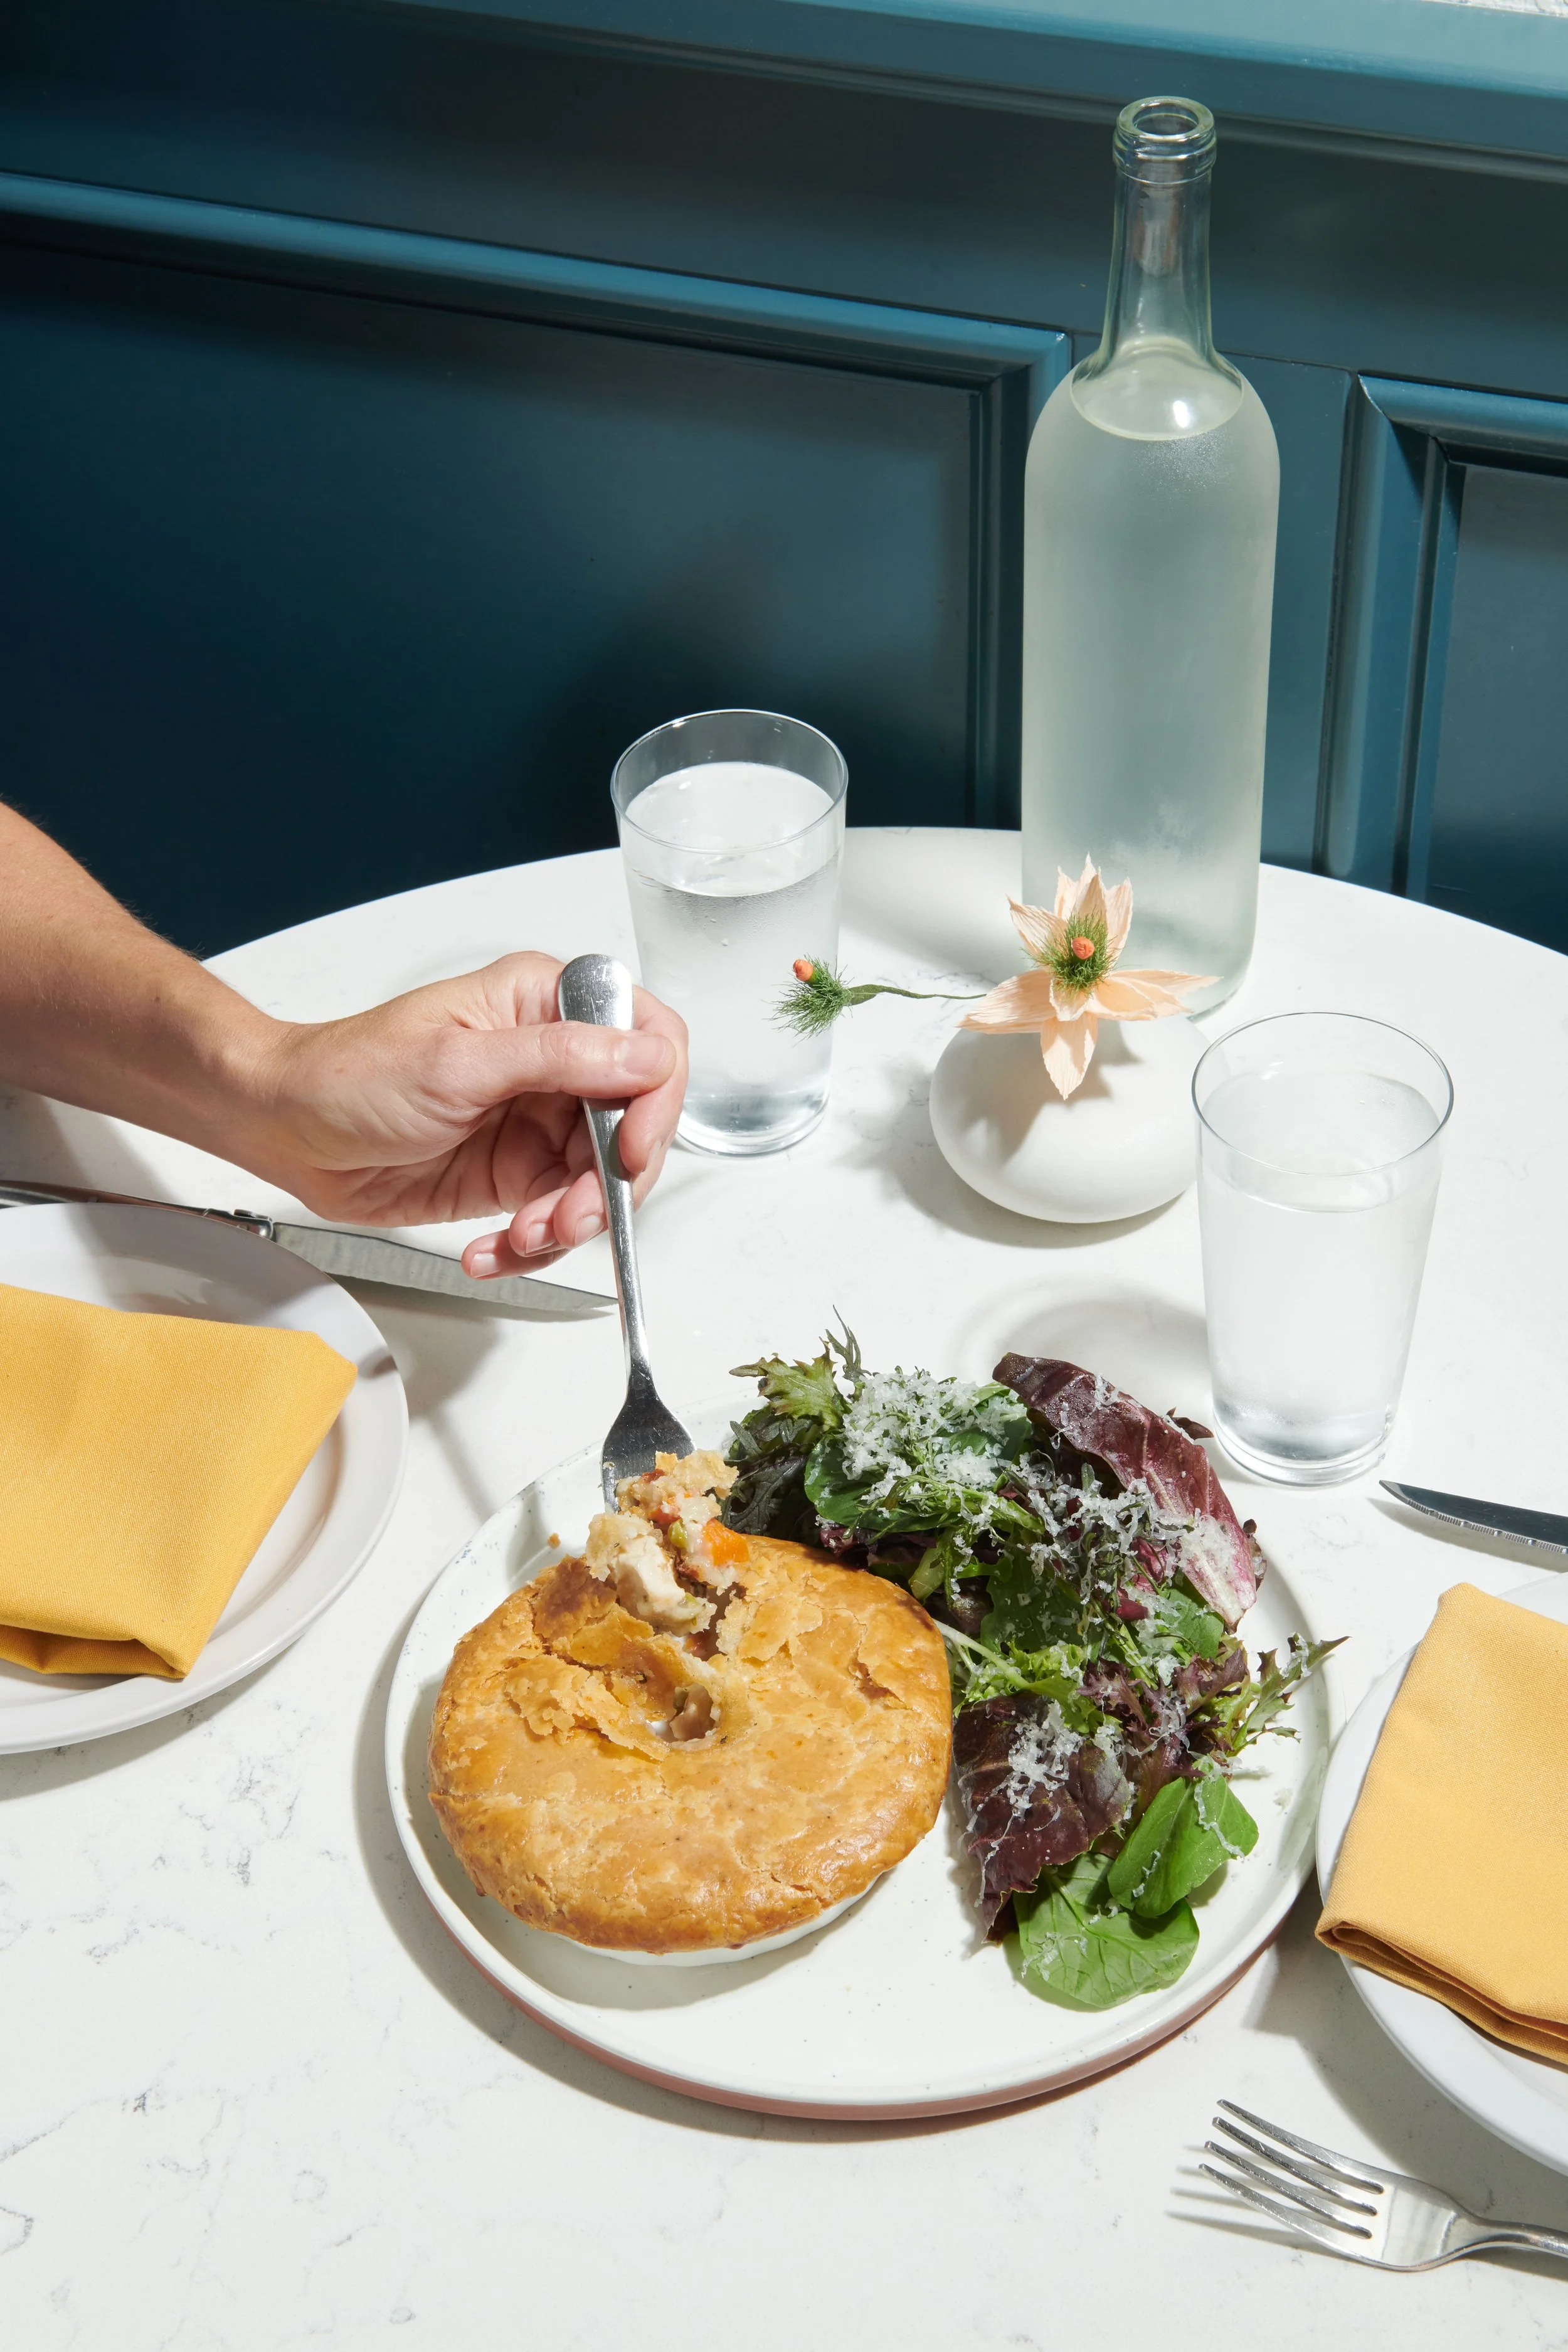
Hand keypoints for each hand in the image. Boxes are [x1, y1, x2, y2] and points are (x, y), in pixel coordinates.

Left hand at [243, 953, 685, 1274]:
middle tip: (569, 1218)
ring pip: (599, 1183)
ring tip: (520, 1240)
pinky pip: (554, 1218)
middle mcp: (552, 1061)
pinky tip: (492, 1252)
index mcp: (544, 1004)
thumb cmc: (349, 1074)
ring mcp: (537, 1121)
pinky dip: (532, 1246)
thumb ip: (559, 1058)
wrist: (286, 1130)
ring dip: (568, 1224)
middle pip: (633, 1126)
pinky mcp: (515, 1174)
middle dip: (608, 1184)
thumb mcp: (456, 1063)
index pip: (648, 1040)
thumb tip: (644, 1055)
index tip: (629, 1150)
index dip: (654, 1100)